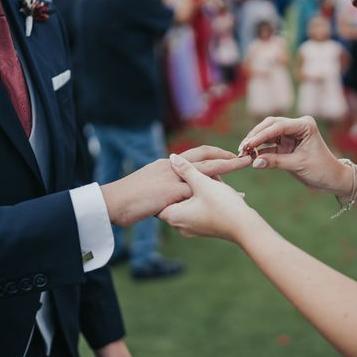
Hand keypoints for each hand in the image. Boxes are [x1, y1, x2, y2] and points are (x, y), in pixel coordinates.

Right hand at [101, 146, 249, 227]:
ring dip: (227, 166)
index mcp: (166, 164)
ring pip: (206, 169)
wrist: (113, 202)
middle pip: (204, 156)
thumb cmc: (126, 198)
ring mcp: (173, 177)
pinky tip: (230, 196)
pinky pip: (200, 189)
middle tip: (243, 157)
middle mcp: (172, 166)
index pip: (194, 155)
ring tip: (244, 163)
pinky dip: (216, 191)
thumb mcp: (147, 186)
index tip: (227, 155)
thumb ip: (161, 184)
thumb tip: (169, 188)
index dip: (212, 154)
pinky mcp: (173, 190)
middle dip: (225, 155)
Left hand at [159, 154, 262, 242]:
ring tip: (216, 181)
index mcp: (174, 215)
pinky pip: (200, 208)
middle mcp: (180, 225)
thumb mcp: (202, 183)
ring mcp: (192, 228)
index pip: (160, 198)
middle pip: (177, 198)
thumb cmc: (222, 205)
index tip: (173, 174)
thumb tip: (173, 157)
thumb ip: (186, 169)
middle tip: (199, 174)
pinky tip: (221, 190)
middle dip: (188, 183)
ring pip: (190, 202)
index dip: (166, 184)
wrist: (246, 227)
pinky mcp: (204, 227)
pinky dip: (207, 198)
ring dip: (200, 189)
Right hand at [239, 116, 351, 195]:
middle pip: (270, 126)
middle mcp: (297, 126)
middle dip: (255, 136)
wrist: (331, 179)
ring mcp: (291, 135)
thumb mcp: (298, 165)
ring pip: (267, 134)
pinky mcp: (286, 144)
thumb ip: (276, 162)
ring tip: (243, 152)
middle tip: (243, 147)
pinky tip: (250, 156)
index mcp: (305, 125)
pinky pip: (269, 145)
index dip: (262, 135)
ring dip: (255, 142)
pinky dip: (260, 150)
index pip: (279, 126)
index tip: (249, 143)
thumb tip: (254, 162)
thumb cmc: (321, 170)